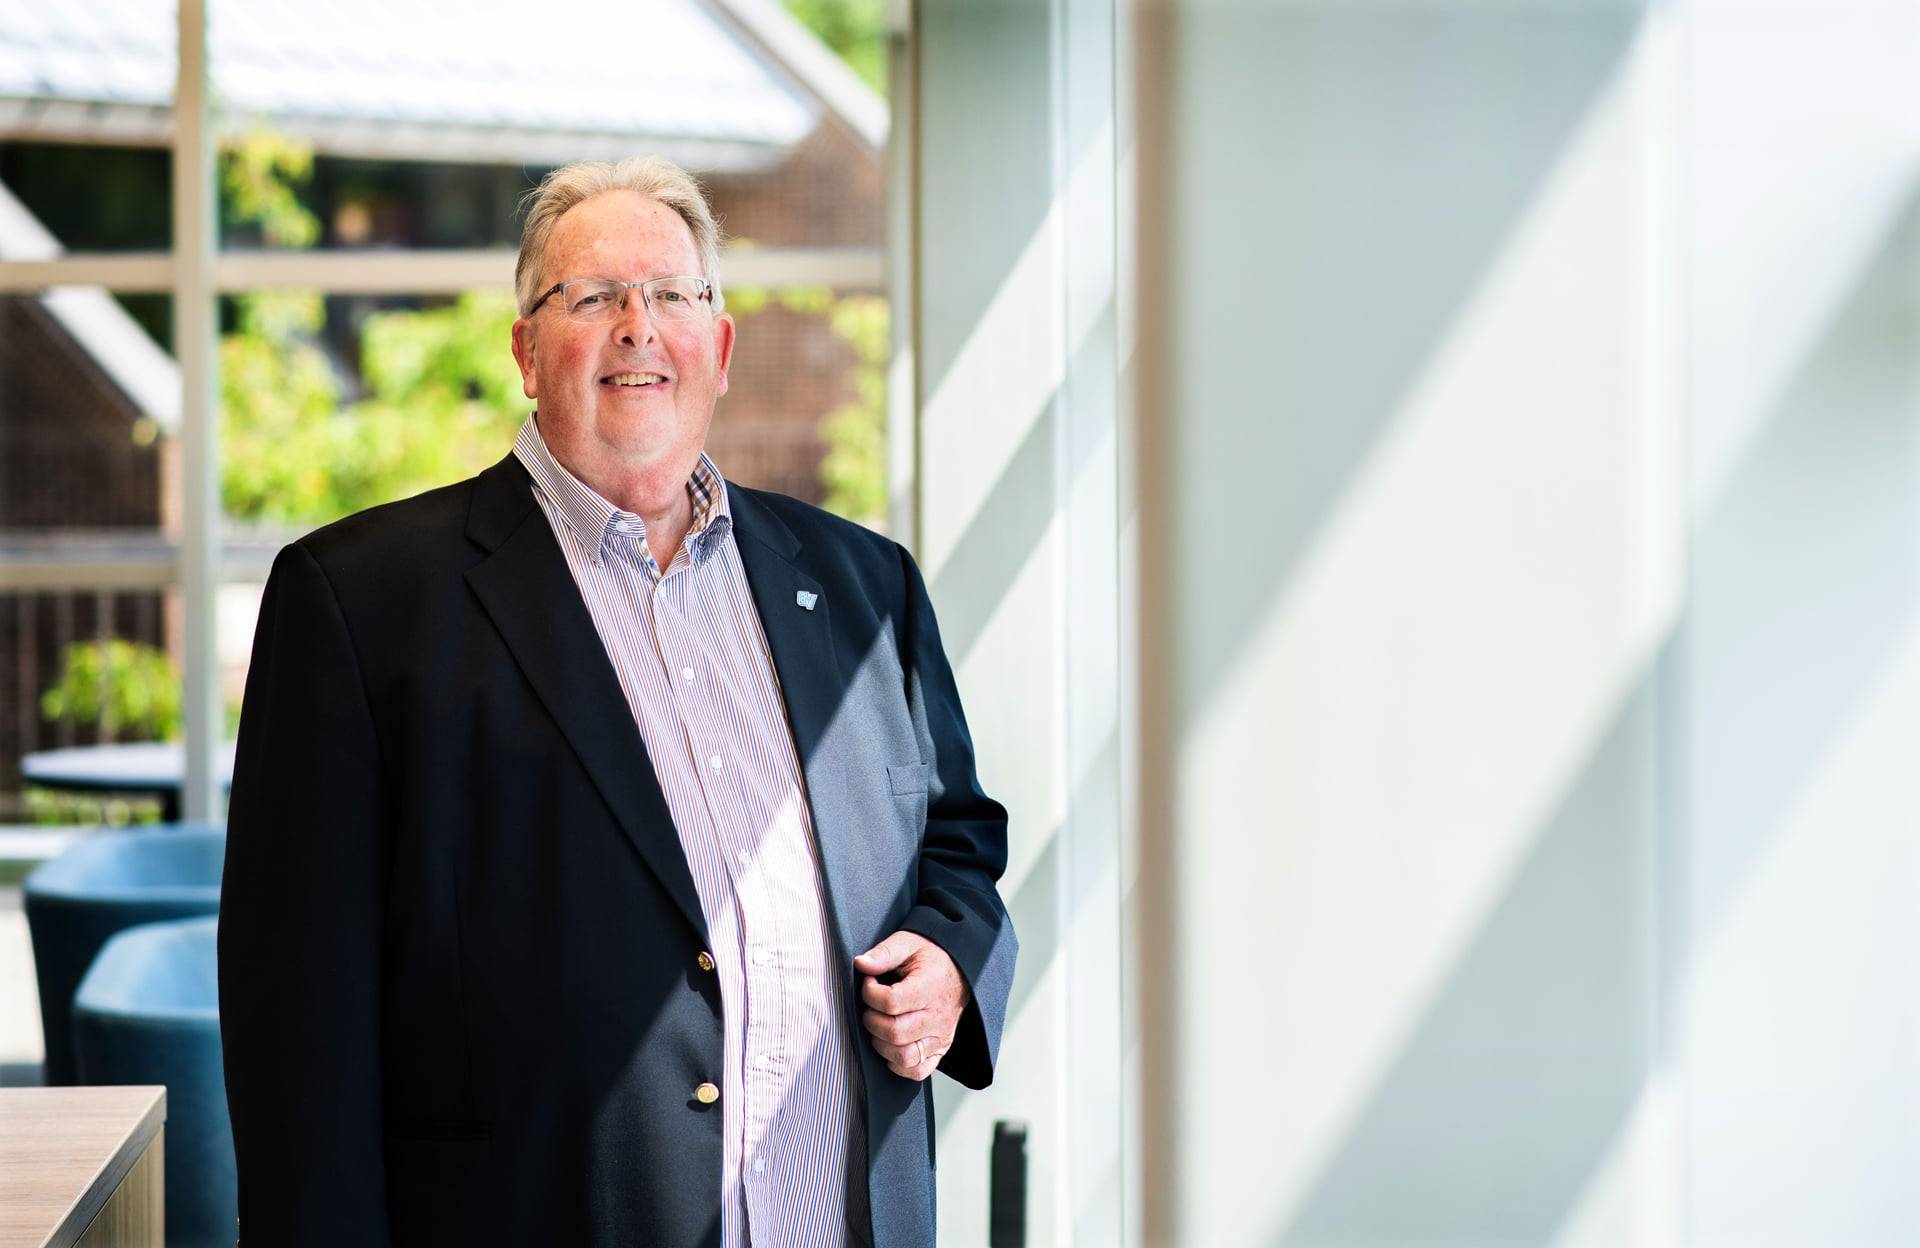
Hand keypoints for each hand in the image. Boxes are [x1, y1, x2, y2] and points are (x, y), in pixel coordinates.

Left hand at [853, 930, 969, 1080]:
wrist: (961, 969)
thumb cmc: (931, 957)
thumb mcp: (907, 943)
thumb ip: (883, 953)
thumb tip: (861, 964)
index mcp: (929, 988)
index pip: (891, 1003)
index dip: (870, 993)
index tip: (869, 982)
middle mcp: (937, 1017)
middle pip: (894, 1032)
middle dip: (871, 1020)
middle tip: (871, 1006)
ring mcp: (940, 1037)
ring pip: (904, 1056)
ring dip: (881, 1044)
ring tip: (880, 1025)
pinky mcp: (940, 1049)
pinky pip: (917, 1071)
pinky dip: (898, 1065)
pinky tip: (891, 1044)